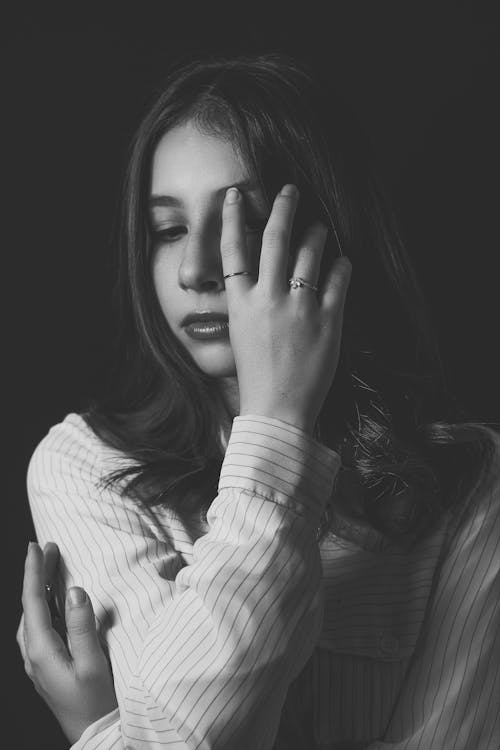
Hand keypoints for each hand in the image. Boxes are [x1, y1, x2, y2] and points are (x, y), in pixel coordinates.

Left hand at [17, 542, 117, 742]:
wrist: (95, 735)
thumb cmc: (95, 703)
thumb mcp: (92, 664)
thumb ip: (81, 626)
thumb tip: (73, 591)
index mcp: (41, 651)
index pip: (33, 602)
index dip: (34, 571)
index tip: (36, 547)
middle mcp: (33, 655)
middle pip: (31, 605)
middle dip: (37, 574)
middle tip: (48, 548)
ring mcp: (38, 662)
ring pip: (33, 616)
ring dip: (41, 589)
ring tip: (51, 568)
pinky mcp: (47, 667)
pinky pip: (41, 627)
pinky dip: (46, 606)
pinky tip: (56, 602)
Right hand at [221, 184, 351, 433]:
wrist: (278, 411)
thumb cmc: (256, 379)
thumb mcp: (241, 336)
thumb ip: (248, 305)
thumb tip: (259, 279)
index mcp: (241, 304)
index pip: (233, 250)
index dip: (233, 218)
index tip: (236, 195)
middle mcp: (268, 299)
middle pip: (274, 238)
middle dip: (283, 207)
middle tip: (291, 190)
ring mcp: (300, 308)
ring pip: (309, 252)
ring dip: (316, 233)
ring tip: (319, 225)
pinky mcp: (328, 320)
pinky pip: (339, 279)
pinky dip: (342, 265)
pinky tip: (342, 260)